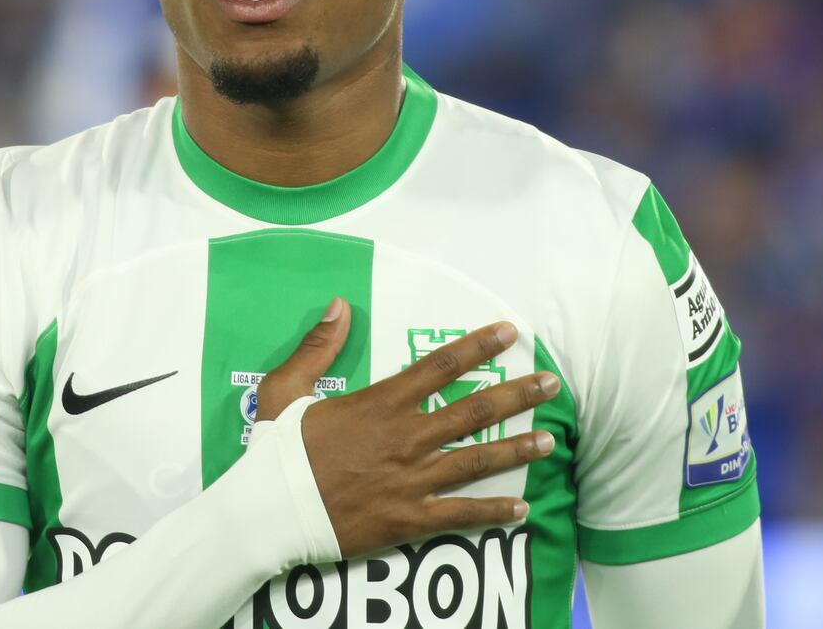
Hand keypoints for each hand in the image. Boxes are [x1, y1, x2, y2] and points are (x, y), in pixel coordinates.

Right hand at [255, 297, 559, 556]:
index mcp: (381, 402)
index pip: (441, 366)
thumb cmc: (278, 449)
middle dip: (517, 394)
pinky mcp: (408, 518)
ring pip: (476, 459)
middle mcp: (405, 436)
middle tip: (552, 383)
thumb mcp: (287, 387)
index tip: (509, 331)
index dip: (478, 346)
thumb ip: (319, 346)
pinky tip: (521, 508)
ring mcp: (411, 479)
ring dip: (516, 449)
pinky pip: (460, 514)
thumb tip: (340, 304)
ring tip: (549, 441)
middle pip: (474, 409)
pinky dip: (493, 511)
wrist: (269, 509)